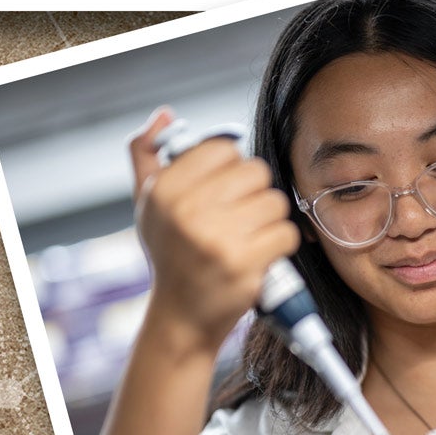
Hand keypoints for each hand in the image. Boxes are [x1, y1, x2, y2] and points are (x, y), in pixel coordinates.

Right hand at [127, 108, 297, 353]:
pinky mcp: (244, 264)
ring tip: (247, 238)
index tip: (223, 190)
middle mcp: (187, 211)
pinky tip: (259, 255)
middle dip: (254, 194)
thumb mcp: (148, 205)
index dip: (232, 168)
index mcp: (165, 190)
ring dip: (269, 221)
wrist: (180, 319)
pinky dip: (280, 245)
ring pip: (275, 201)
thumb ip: (148, 155)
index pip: (225, 148)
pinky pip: (287, 232)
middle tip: (238, 217)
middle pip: (257, 172)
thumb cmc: (170, 255)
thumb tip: (164, 115)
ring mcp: (216, 238)